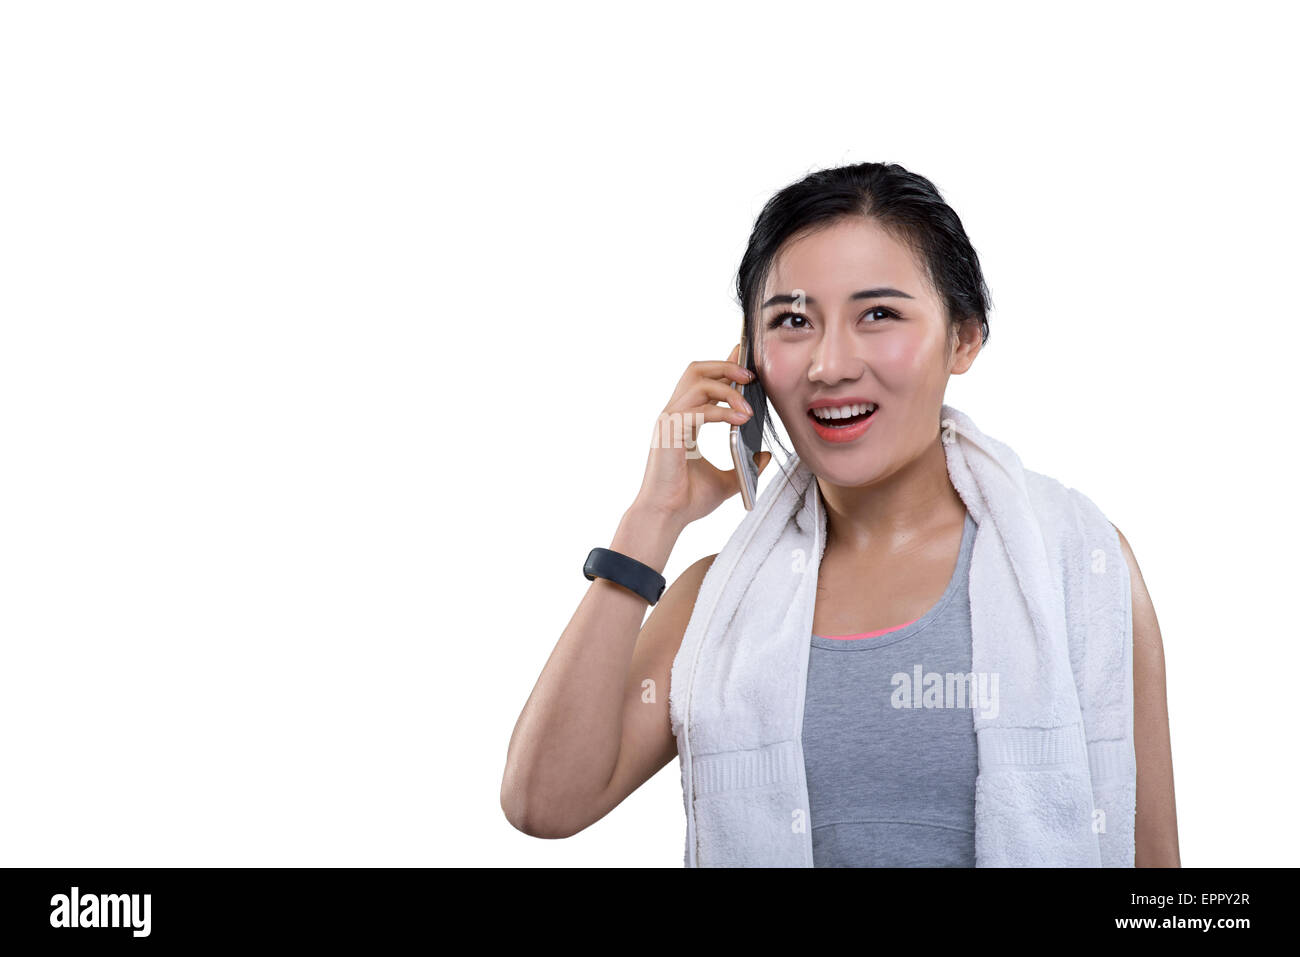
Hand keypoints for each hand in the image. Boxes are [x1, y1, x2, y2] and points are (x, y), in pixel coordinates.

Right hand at [633, 342, 771, 527]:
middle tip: (751, 376)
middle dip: (725, 365)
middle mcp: (674, 414)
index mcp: (683, 419)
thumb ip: (745, 466)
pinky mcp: (669, 432)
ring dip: (727, 388)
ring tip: (748, 405)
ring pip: (697, 382)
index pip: (702, 379)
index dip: (723, 364)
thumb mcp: (727, 480)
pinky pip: (698, 409)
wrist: (666, 518)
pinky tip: (740, 420)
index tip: (745, 356)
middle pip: (696, 369)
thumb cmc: (687, 500)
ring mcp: (669, 420)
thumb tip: (765, 455)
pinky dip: (721, 411)